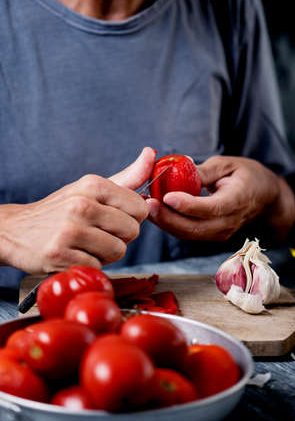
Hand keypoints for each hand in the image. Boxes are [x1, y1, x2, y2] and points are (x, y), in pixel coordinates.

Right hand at [0, 147, 155, 273]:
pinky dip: (89, 264)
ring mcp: (70, 230)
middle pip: (132, 231)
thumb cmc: (61, 210)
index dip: (131, 218)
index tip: (114, 218)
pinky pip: (97, 267)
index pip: (141, 208)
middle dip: (120, 237)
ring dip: (106, 254)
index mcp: (93, 185)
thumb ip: (127, 176)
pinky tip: (74, 255)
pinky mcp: (60, 254)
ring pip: (118, 251)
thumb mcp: (91, 189)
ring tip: (86, 245)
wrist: (17, 230)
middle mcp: (82, 204)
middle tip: (97, 234)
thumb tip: (151, 153)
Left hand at [146, 155, 294, 241]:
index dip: (188, 205)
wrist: (263, 198)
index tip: (168, 197)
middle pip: (195, 227)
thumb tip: (182, 168)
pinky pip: (187, 234)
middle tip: (148, 203)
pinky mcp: (210, 236)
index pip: (211, 208)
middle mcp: (228, 222)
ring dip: (165, 223)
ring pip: (188, 234)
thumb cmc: (245, 176)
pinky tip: (155, 212)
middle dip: (168, 218)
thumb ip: (205, 171)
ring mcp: (219, 233)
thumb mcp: (228, 165)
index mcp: (236, 200)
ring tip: (147, 206)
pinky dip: (170, 225)